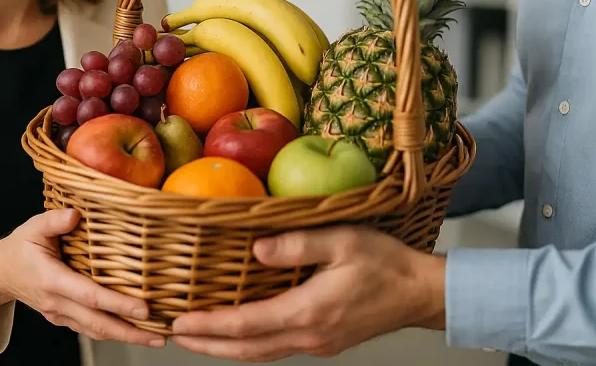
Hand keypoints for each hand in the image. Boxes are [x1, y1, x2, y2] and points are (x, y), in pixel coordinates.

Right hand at [0, 208, 165, 347]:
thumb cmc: (20, 247)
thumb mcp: (33, 227)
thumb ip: (54, 220)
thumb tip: (76, 214)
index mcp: (52, 280)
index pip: (90, 296)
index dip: (118, 303)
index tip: (144, 308)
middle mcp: (57, 303)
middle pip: (98, 324)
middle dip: (131, 332)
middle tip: (160, 335)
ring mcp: (59, 314)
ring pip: (96, 331)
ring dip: (126, 336)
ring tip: (155, 337)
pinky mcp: (63, 318)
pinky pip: (90, 329)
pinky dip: (112, 332)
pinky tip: (133, 331)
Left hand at [169, 225, 445, 361]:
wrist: (423, 292)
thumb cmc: (386, 262)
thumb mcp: (342, 241)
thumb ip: (297, 244)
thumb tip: (256, 250)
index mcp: (308, 312)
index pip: (245, 325)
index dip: (208, 326)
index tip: (178, 323)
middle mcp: (309, 335)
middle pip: (246, 350)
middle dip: (207, 345)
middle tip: (173, 336)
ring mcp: (317, 343)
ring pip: (260, 354)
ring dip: (225, 349)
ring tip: (196, 338)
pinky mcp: (325, 341)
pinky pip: (276, 348)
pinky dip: (249, 344)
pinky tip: (239, 334)